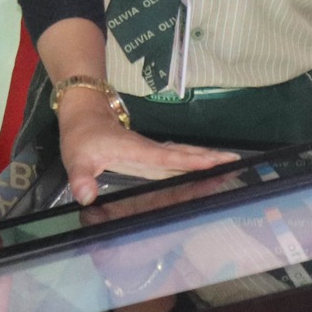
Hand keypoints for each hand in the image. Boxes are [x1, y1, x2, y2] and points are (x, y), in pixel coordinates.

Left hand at [55, 89, 232, 204]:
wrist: (84, 113)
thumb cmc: (81, 135)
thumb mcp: (76, 158)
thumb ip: (81, 178)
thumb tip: (86, 197)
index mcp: (136, 151)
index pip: (168, 157)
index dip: (190, 161)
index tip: (214, 162)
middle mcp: (149, 151)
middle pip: (184, 154)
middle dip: (209, 158)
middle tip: (236, 162)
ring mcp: (150, 153)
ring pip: (182, 156)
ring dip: (205, 160)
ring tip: (229, 165)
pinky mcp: (149, 156)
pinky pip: (175, 161)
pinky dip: (192, 164)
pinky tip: (203, 171)